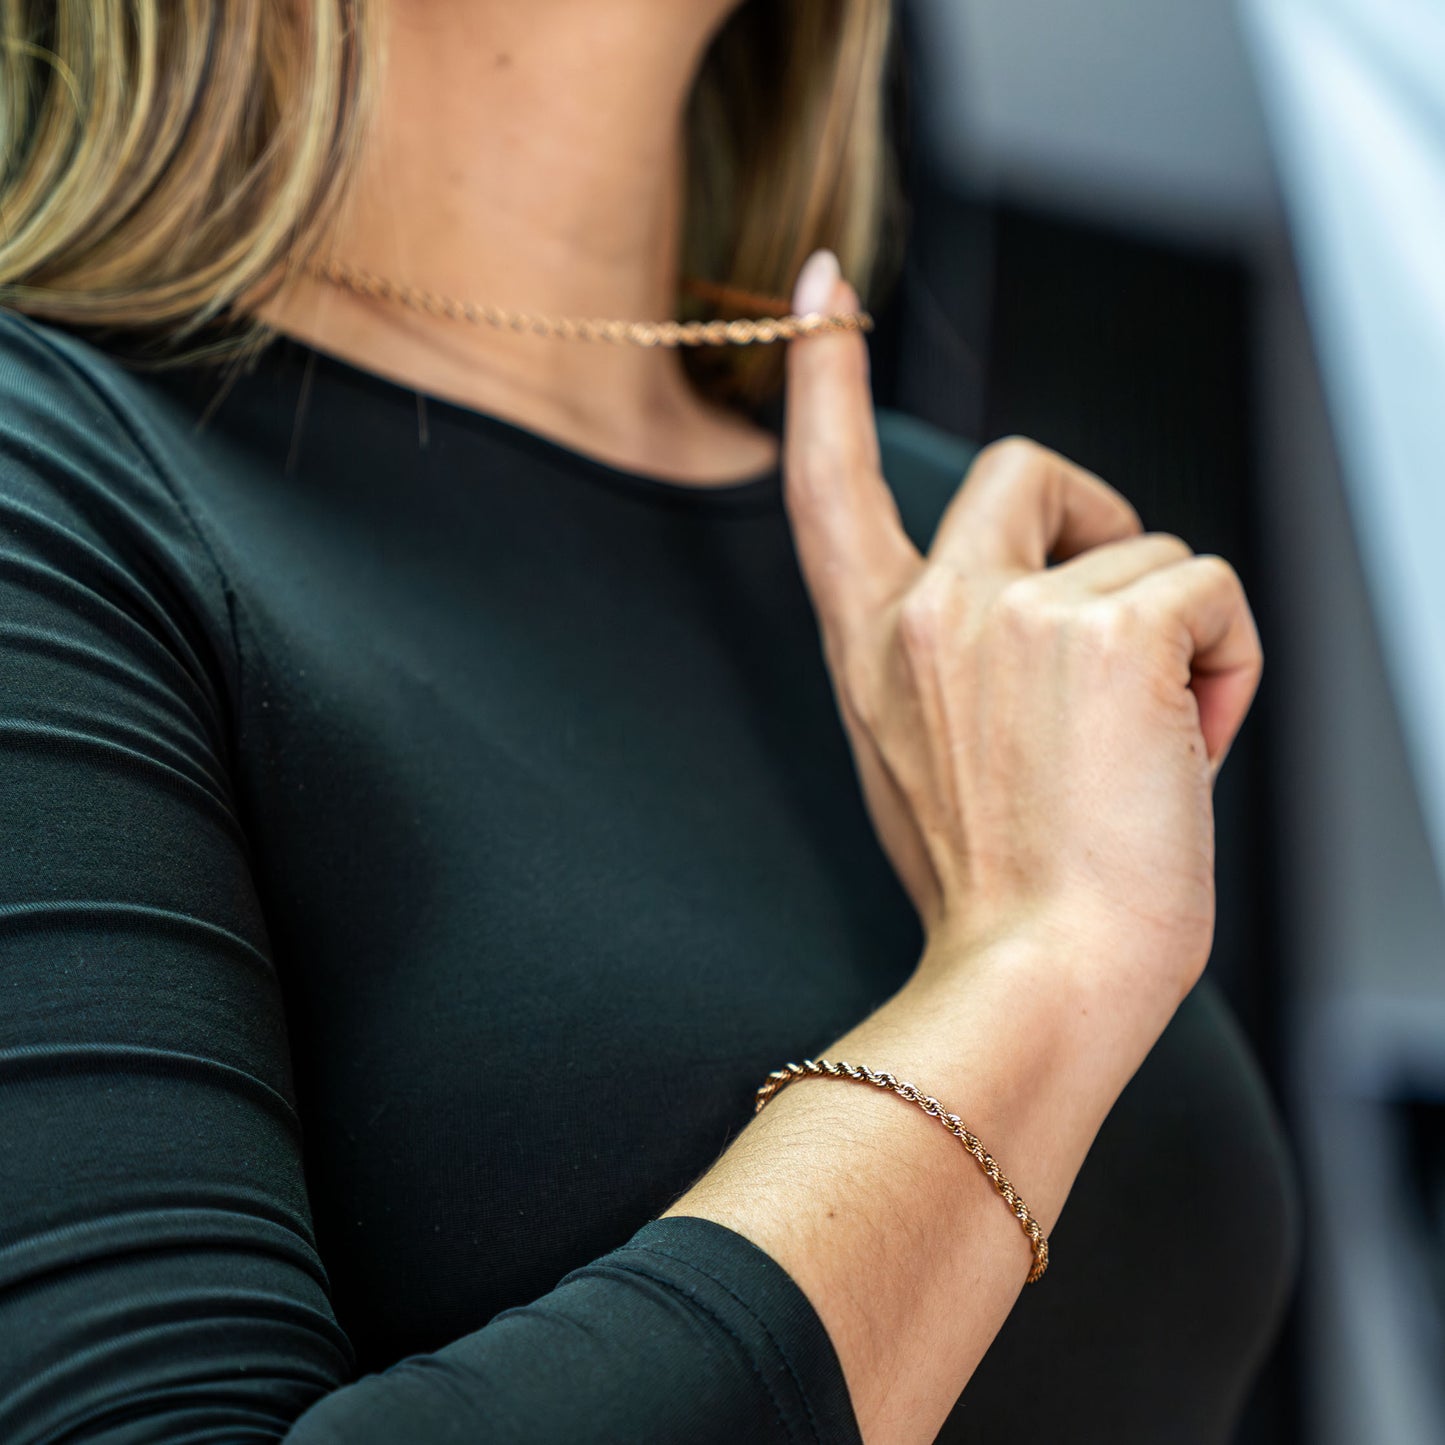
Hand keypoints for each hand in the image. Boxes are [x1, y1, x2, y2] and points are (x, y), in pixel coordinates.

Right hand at [782, 250, 1262, 1028]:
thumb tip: (1044, 601)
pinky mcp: (1105, 635)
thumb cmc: (996, 884)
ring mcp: (1010, 615)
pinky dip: (1230, 664)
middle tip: (1116, 622)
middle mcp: (928, 611)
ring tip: (1153, 745)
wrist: (1036, 977)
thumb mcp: (918, 754)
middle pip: (1025, 464)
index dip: (823, 376)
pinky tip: (1195, 744)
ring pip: (1147, 550)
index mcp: (874, 645)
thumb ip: (948, 657)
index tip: (819, 289)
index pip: (826, 483)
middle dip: (1093, 518)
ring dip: (1176, 638)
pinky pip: (1207, 591)